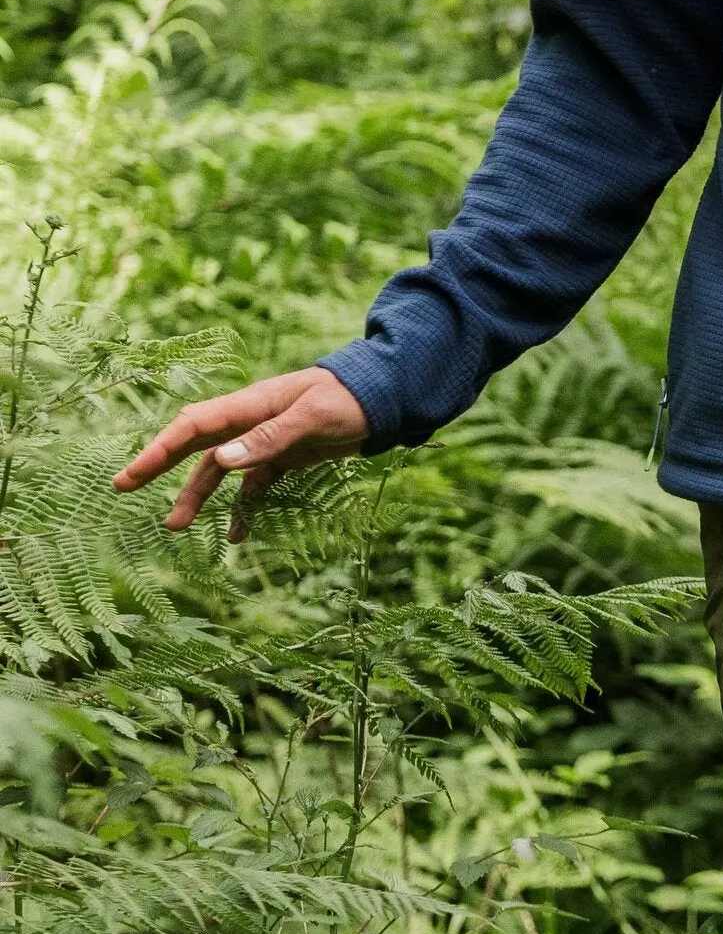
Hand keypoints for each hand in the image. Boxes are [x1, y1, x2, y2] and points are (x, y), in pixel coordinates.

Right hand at [113, 368, 369, 541]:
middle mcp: (252, 422)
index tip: (130, 476)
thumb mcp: (312, 418)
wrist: (388, 398)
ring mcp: (267, 440)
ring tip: (178, 527)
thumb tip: (221, 461)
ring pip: (222, 470)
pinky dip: (244, 508)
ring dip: (199, 495)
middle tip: (124, 488)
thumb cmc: (350, 399)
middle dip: (160, 466)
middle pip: (196, 446)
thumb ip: (269, 439)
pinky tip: (238, 535)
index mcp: (251, 406)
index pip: (193, 427)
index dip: (158, 450)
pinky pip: (255, 485)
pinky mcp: (287, 456)